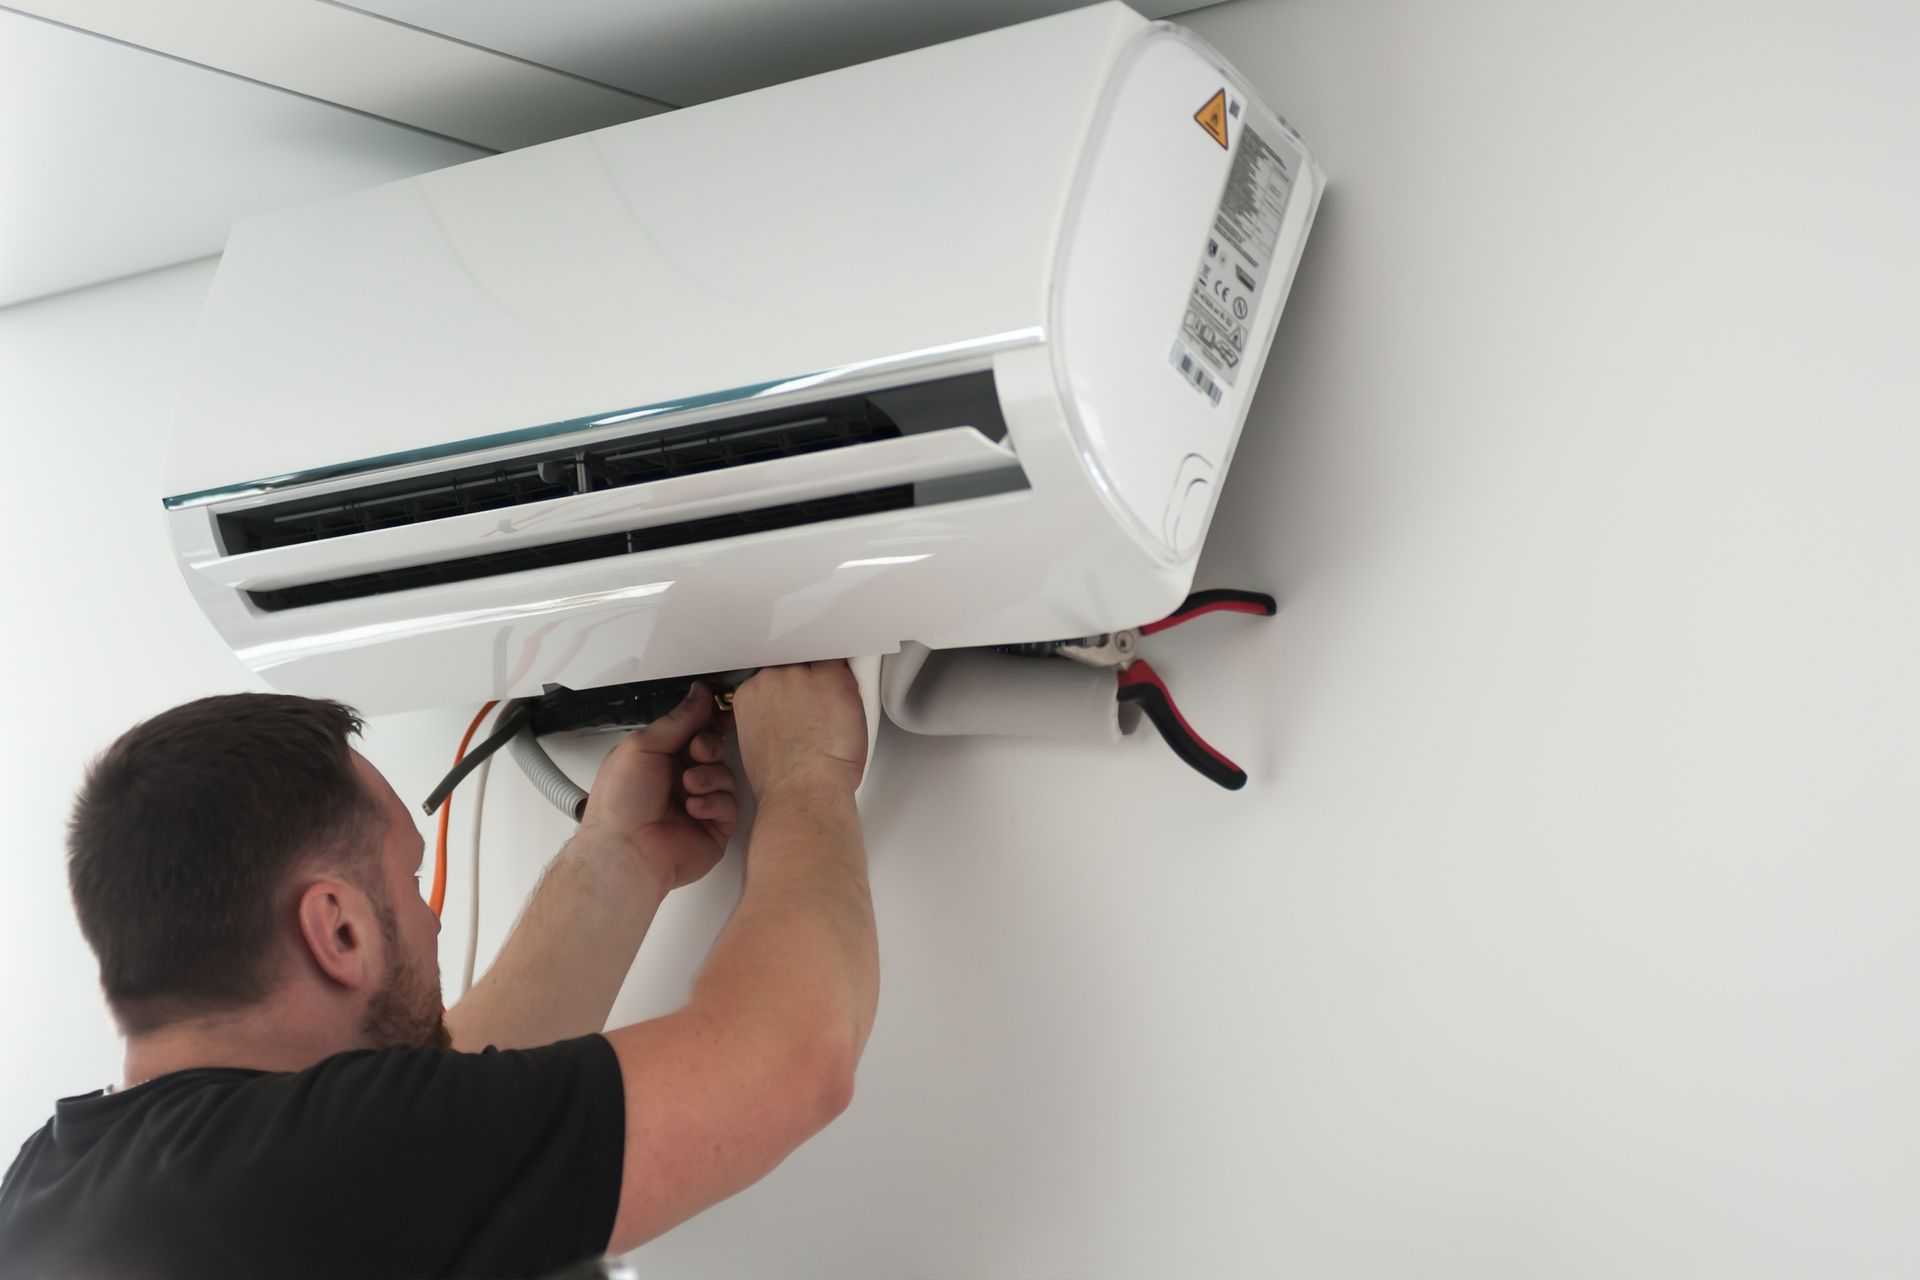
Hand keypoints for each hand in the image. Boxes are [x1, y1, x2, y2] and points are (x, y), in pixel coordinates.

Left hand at [578, 682, 737, 894]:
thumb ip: (679, 719)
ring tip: (688, 786)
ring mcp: (699, 803)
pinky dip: (714, 803)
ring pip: (726, 775)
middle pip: (714, 749)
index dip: (710, 719)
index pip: (694, 730)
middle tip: (696, 752)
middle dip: (708, 746)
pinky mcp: (714, 828)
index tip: (722, 709)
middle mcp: (679, 779)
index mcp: (660, 758)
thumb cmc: (621, 802)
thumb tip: (699, 693)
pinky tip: (693, 809)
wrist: (626, 850)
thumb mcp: (644, 746)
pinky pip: (731, 805)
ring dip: (709, 777)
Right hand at [733, 661, 868, 797]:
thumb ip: (768, 717)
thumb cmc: (783, 782)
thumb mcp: (758, 743)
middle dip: (808, 686)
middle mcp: (771, 678)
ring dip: (829, 686)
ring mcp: (801, 676)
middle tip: (819, 714)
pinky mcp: (832, 679)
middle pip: (795, 666)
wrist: (802, 790)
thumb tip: (785, 714)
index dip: (790, 690)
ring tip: (833, 719)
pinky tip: (849, 709)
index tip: (799, 703)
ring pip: (820, 665)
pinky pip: (844, 667)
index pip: (773, 675)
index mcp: (749, 694)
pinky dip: (850, 685)